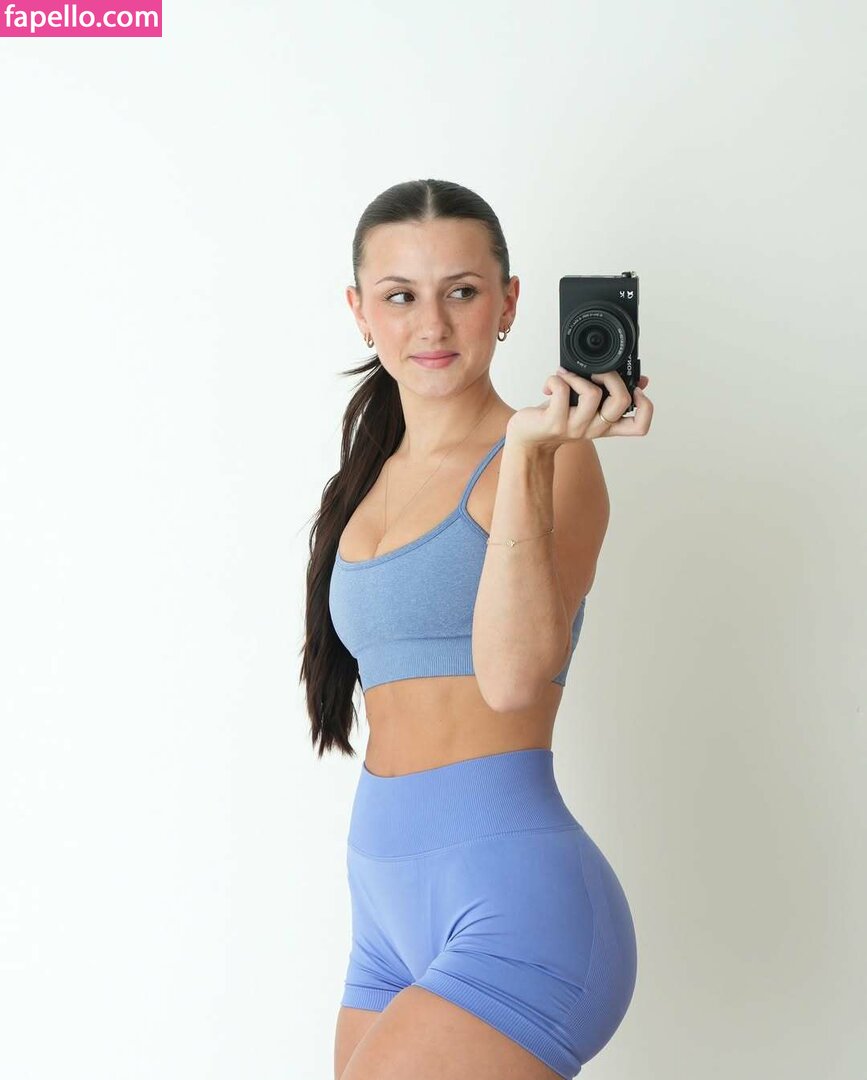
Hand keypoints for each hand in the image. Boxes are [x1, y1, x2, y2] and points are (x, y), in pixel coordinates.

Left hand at [506, 368, 652, 452]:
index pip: (639, 426)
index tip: (636, 390)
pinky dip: (556, 379)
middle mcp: (594, 428)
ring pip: (592, 394)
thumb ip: (608, 395)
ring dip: (578, 375)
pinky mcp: (555, 421)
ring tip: (567, 376)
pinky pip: (562, 390)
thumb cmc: (556, 418)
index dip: (646, 407)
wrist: (528, 439)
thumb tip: (641, 380)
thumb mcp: (586, 407)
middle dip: (612, 376)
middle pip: (621, 402)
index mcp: (606, 426)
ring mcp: (575, 427)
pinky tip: (551, 383)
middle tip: (596, 373)